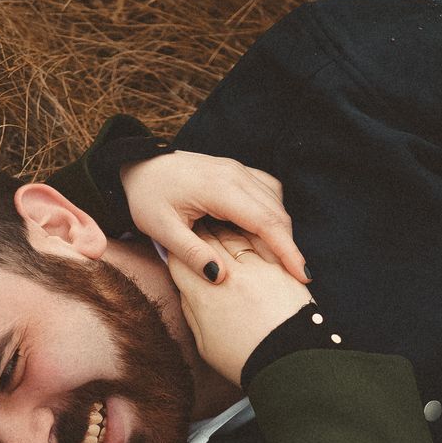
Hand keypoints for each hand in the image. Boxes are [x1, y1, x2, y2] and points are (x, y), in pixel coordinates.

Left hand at [119, 150, 310, 285]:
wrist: (140, 164)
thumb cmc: (147, 197)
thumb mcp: (161, 230)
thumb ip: (191, 254)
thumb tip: (221, 277)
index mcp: (219, 189)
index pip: (265, 222)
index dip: (287, 250)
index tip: (302, 275)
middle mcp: (236, 174)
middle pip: (277, 213)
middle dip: (290, 246)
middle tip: (296, 278)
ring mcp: (238, 170)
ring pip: (276, 202)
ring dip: (282, 231)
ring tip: (282, 261)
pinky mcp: (238, 171)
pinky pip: (267, 191)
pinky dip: (273, 214)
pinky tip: (266, 234)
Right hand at [167, 225, 312, 384]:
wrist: (290, 363)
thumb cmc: (245, 360)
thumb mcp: (204, 345)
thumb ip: (192, 312)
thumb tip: (188, 291)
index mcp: (204, 298)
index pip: (180, 262)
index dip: (175, 253)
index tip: (175, 248)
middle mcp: (228, 277)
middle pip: (206, 242)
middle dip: (197, 232)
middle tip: (192, 224)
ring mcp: (255, 270)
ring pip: (232, 237)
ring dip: (221, 227)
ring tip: (215, 221)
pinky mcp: (278, 269)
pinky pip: (260, 242)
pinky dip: (250, 233)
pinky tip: (246, 228)